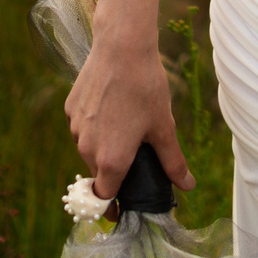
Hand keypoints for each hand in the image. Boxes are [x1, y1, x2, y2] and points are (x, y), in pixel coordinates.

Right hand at [64, 30, 197, 200]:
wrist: (121, 48)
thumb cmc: (145, 88)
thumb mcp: (164, 127)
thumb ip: (173, 161)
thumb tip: (187, 185)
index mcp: (111, 160)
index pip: (104, 197)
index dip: (112, 206)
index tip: (120, 208)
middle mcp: (87, 148)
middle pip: (98, 173)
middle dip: (113, 171)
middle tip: (134, 157)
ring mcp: (76, 128)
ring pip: (88, 149)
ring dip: (103, 147)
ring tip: (126, 126)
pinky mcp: (70, 109)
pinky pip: (82, 128)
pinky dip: (95, 126)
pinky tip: (112, 108)